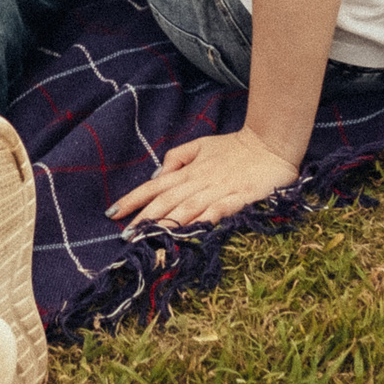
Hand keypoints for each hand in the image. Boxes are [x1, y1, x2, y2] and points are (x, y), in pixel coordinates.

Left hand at [107, 129, 300, 229]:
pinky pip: (221, 210)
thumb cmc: (234, 148)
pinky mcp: (241, 198)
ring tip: (150, 239)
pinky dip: (207, 219)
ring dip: (169, 224)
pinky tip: (195, 231)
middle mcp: (199, 182)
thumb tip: (157, 174)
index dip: (133, 199)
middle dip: (145, 219)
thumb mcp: (201, 146)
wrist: (272, 144)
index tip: (112, 214)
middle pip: (167, 201)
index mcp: (188, 172)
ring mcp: (220, 191)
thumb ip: (178, 159)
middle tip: (126, 236)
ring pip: (189, 208)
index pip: (154, 186)